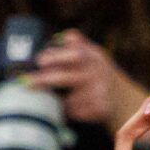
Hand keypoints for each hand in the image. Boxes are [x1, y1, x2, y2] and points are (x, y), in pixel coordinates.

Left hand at [29, 30, 146, 126]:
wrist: (123, 97)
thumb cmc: (98, 73)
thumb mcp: (93, 55)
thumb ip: (76, 45)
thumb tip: (56, 37)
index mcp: (93, 55)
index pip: (75, 52)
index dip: (56, 56)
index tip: (39, 60)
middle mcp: (97, 72)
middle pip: (66, 76)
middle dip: (45, 79)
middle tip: (26, 82)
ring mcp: (99, 91)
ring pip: (68, 99)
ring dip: (57, 99)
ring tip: (55, 96)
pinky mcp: (99, 108)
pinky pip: (75, 112)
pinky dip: (69, 111)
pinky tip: (73, 106)